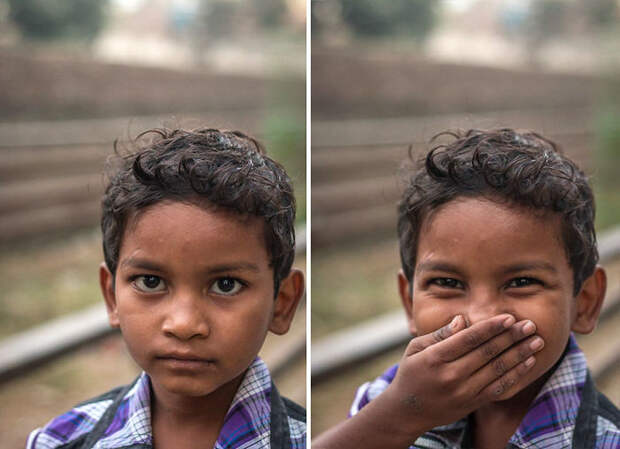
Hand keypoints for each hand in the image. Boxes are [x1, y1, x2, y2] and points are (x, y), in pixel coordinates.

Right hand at [381, 314, 542, 439]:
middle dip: (512, 337)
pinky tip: (528, 362)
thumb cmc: (411, 373)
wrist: (407, 411)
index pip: (469, 339)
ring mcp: (463, 392)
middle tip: (530, 324)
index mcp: (435, 358)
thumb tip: (461, 320)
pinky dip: (516, 374)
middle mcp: (451, 375)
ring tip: (536, 340)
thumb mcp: (415, 348)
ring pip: (498, 369)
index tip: (509, 317)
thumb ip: (439, 334)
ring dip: (520, 354)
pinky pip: (499, 388)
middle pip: (487, 352)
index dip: (491, 327)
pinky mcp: (472, 403)